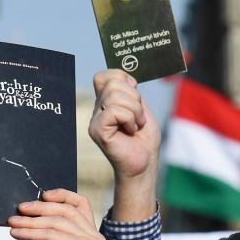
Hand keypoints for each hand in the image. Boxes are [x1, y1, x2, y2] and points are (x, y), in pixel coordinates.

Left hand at [9, 190, 106, 239]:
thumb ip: (45, 231)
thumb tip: (30, 213)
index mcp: (90, 235)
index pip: (80, 204)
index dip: (62, 195)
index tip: (42, 194)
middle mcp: (94, 237)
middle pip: (67, 209)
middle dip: (40, 206)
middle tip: (20, 208)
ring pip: (56, 220)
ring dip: (31, 220)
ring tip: (13, 222)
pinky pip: (51, 233)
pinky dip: (31, 231)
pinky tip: (17, 233)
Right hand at [90, 70, 160, 221]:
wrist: (145, 163)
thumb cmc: (144, 139)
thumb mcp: (141, 108)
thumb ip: (131, 92)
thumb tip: (126, 79)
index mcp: (105, 102)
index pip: (105, 76)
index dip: (122, 79)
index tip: (135, 98)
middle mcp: (97, 110)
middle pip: (113, 83)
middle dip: (134, 98)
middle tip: (138, 118)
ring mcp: (95, 120)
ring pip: (114, 95)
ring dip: (135, 110)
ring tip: (136, 125)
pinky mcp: (97, 131)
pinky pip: (114, 111)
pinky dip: (129, 119)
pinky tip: (130, 131)